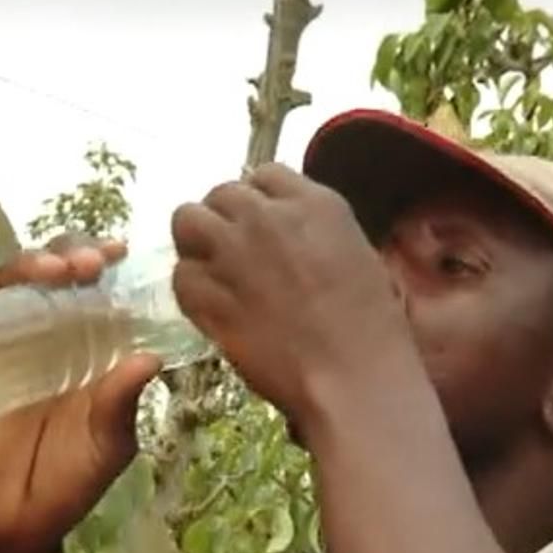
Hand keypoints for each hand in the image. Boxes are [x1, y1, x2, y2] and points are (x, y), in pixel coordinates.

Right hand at [0, 236, 162, 552]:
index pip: (97, 287)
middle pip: (54, 270)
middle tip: (85, 266)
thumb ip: (122, 403)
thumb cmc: (68, 479)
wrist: (11, 519)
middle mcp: (50, 333)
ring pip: (12, 280)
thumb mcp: (106, 444)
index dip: (105, 260)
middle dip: (70, 253)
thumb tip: (150, 358)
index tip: (117, 251)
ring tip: (47, 273)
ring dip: (28, 263)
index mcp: (91, 346)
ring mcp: (6, 340)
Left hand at [170, 164, 412, 427]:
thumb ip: (314, 232)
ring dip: (197, 243)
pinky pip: (181, 275)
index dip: (258, 200)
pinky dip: (191, 289)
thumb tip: (288, 235)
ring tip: (213, 271)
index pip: (265, 175)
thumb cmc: (371, 327)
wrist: (351, 377)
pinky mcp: (207, 295)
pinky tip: (211, 306)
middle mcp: (265, 218)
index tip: (260, 225)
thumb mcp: (356, 255)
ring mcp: (231, 254)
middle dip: (224, 218)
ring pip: (187, 221)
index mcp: (313, 204)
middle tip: (233, 251)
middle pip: (221, 194)